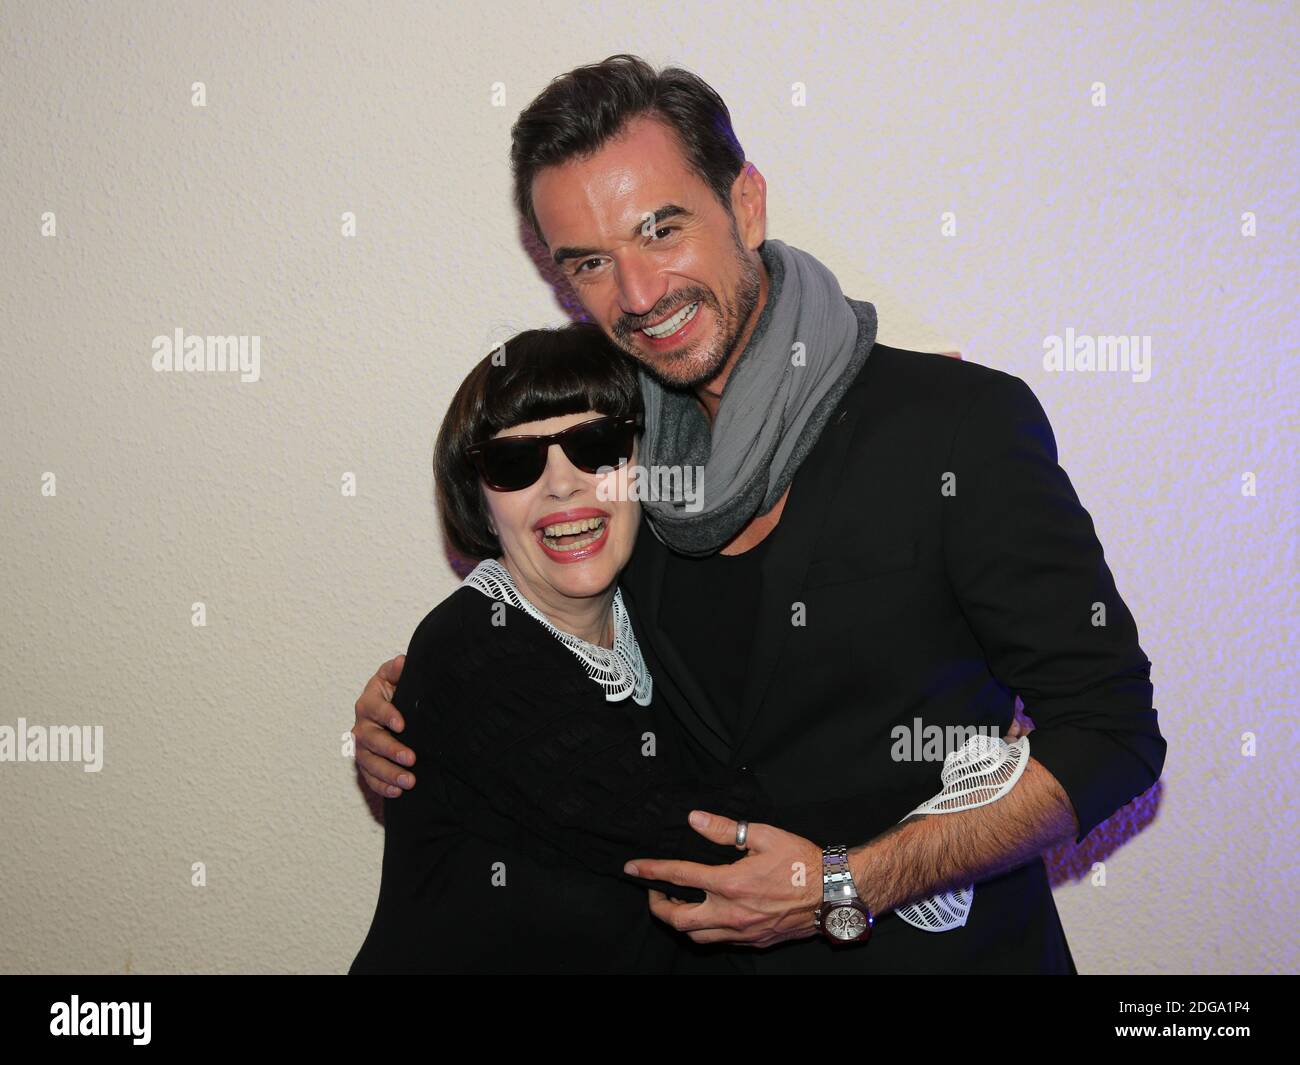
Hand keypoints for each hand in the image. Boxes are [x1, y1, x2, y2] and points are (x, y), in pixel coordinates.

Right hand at [352, 654, 413, 797]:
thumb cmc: (395, 691)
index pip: (374, 708)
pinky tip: (397, 792)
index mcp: (368, 702)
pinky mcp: (367, 762)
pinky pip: (370, 777)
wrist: (392, 705)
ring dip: (388, 773)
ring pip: (369, 762)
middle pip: (370, 740)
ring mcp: (362, 746)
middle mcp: (362, 725)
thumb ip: (397, 670)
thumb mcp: (395, 677)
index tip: (402, 724)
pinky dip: (382, 786)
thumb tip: (402, 662)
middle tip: (411, 758)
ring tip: (409, 781)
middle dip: (390, 750)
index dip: (387, 715)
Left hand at [624, 811, 823, 946]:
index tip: (632, 867)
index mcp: (730, 883)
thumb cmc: (802, 862)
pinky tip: (708, 916)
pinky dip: (706, 931)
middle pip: (679, 920)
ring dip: (680, 922)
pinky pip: (721, 942)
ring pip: (697, 937)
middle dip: (658, 906)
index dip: (651, 871)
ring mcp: (743, 931)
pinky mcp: (755, 941)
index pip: (679, 877)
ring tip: (676, 904)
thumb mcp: (764, 836)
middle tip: (653, 892)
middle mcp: (732, 912)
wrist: (834, 893)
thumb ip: (726, 830)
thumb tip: (696, 819)